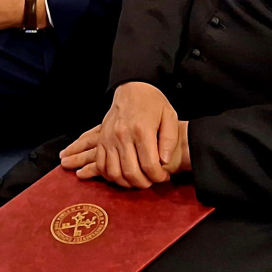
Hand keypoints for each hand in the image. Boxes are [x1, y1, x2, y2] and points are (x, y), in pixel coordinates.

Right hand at [58, 83, 188, 187]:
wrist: (132, 87)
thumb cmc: (152, 102)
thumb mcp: (169, 116)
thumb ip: (169, 140)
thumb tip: (163, 162)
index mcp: (142, 129)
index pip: (150, 165)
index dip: (158, 176)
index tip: (163, 176)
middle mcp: (123, 135)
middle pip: (131, 172)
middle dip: (144, 183)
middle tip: (151, 181)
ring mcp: (109, 138)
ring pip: (114, 173)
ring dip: (127, 183)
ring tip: (138, 179)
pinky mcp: (102, 140)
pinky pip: (101, 165)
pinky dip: (110, 176)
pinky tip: (122, 175)